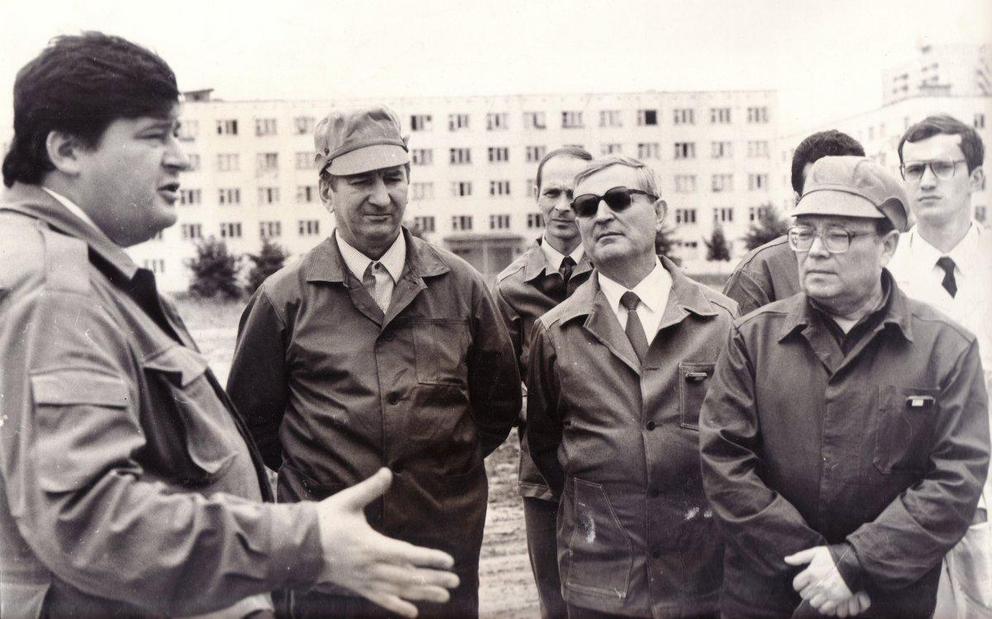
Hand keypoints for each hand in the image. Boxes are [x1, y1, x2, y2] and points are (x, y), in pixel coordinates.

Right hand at [316, 468, 459, 616]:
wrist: (299, 546)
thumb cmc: (325, 520)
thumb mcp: (348, 501)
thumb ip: (370, 488)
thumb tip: (387, 472)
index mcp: (372, 546)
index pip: (407, 554)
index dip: (429, 558)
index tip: (449, 560)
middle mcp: (372, 567)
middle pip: (409, 576)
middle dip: (434, 578)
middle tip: (455, 580)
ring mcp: (365, 580)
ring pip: (400, 590)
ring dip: (423, 594)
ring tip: (445, 595)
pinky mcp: (358, 587)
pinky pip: (381, 600)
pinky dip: (398, 606)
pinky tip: (413, 613)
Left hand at [785, 546, 867, 615]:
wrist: (855, 564)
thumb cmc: (834, 556)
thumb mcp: (816, 552)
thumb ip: (800, 557)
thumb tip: (786, 559)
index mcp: (811, 572)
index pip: (796, 584)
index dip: (798, 584)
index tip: (802, 583)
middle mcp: (817, 584)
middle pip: (804, 595)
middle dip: (806, 592)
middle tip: (811, 588)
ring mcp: (827, 593)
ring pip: (813, 603)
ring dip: (814, 600)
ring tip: (818, 595)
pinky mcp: (836, 600)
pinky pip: (824, 609)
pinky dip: (823, 607)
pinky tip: (825, 601)